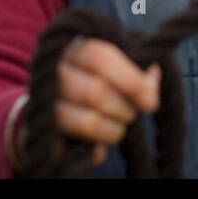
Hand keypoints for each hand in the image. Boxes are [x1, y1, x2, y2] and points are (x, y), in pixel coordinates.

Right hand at [15, 37, 160, 168]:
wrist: (53, 105)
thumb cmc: (95, 79)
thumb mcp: (116, 66)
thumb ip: (136, 69)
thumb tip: (153, 73)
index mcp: (74, 49)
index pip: (101, 58)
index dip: (131, 81)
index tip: (150, 101)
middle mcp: (54, 72)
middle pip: (96, 92)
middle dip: (125, 108)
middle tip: (132, 114)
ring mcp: (45, 104)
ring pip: (87, 121)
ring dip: (114, 129)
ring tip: (119, 127)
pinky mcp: (43, 133)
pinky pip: (75, 146)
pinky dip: (96, 149)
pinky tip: (100, 145)